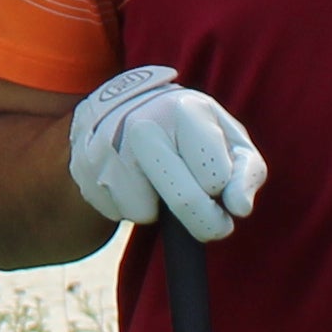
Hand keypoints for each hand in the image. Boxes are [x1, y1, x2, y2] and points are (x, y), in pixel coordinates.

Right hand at [64, 65, 263, 241]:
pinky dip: (132, 205)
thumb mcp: (228, 139)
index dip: (223, 192)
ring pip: (146, 213)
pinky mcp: (85, 171)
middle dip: (206, 224)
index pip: (216, 179)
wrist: (121, 107)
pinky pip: (118, 213)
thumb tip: (240, 207)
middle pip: (185, 201)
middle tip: (213, 224)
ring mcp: (107, 148)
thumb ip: (246, 172)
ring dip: (159, 210)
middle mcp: (142, 124)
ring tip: (159, 181)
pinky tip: (133, 179)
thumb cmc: (188, 130)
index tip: (219, 187)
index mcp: (184, 109)